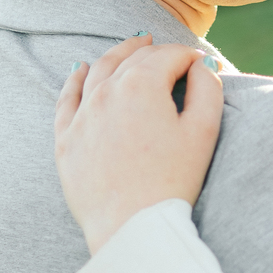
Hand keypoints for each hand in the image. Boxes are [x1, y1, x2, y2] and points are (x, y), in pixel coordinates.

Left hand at [55, 35, 223, 253]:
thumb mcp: (203, 132)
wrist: (131, 227)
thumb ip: (208, 88)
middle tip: (172, 55)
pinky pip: (67, 98)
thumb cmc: (173, 182)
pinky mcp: (65, 138)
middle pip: (134, 59)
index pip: (169, 56)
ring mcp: (82, 114)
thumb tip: (202, 63)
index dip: (189, 57)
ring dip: (119, 54)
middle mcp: (106, 91)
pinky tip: (82, 68)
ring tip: (133, 46)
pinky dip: (76, 78)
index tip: (201, 64)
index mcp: (142, 86)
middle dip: (157, 52)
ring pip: (100, 70)